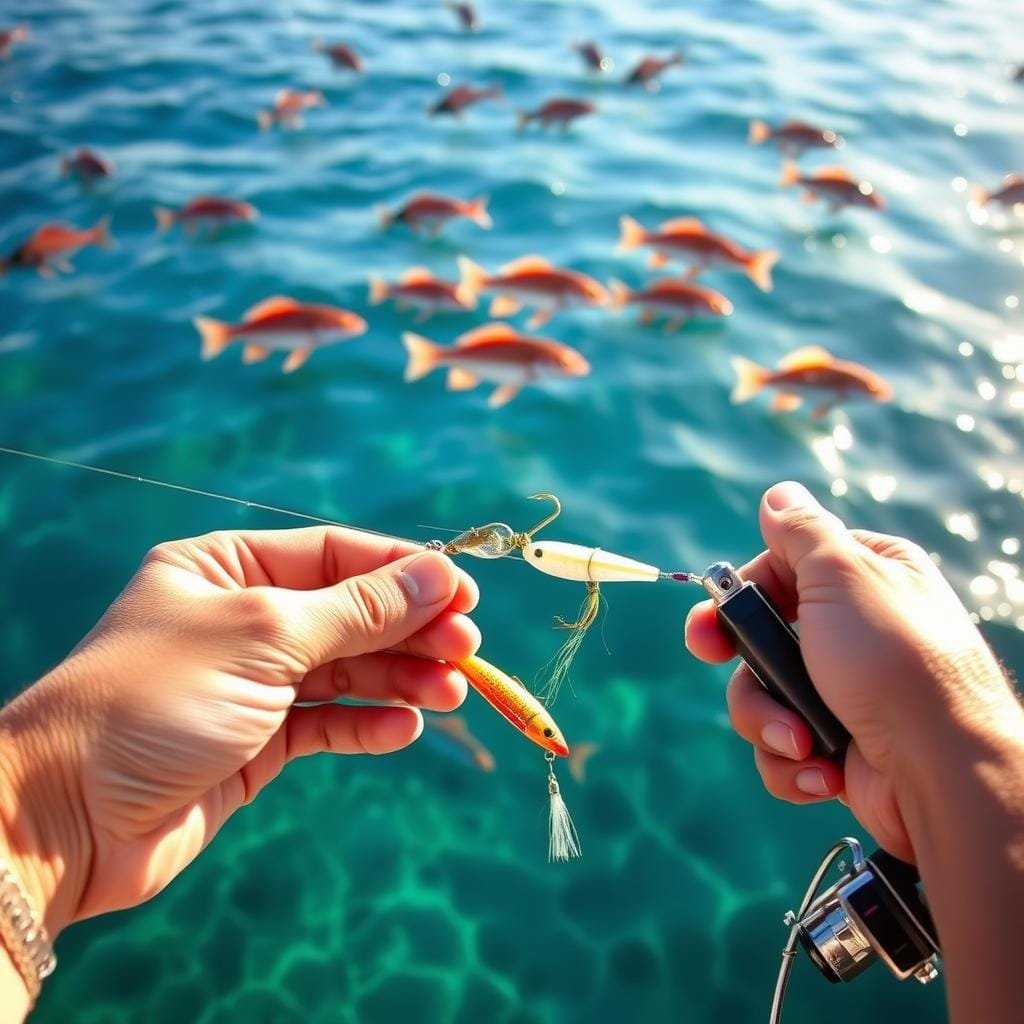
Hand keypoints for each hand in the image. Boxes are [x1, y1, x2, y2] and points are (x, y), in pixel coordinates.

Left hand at [0, 527, 479, 934]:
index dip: (406, 571)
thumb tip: (440, 572)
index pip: (338, 554)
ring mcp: (252, 681)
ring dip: (402, 678)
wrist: (68, 818)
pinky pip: (328, 721)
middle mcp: (243, 617)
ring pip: (347, 669)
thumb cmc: (157, 699)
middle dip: (412, 630)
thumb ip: (359, 608)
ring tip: (450, 694)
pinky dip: (369, 723)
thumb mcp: (266, 635)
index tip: (466, 593)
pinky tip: (405, 728)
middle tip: (468, 650)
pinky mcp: (258, 740)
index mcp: (229, 566)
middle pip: (351, 612)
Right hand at [685, 481, 1012, 860]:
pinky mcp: (839, 746)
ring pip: (764, 699)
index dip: (738, 598)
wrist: (942, 771)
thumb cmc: (892, 661)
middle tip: (719, 672)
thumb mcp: (842, 574)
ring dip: (769, 724)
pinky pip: (784, 750)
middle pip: (761, 641)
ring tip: (801, 741)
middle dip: (747, 670)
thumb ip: (801, 531)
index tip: (710, 625)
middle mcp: (854, 632)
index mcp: (863, 578)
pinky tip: (823, 773)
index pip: (779, 571)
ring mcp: (845, 693)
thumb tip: (778, 494)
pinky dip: (793, 764)